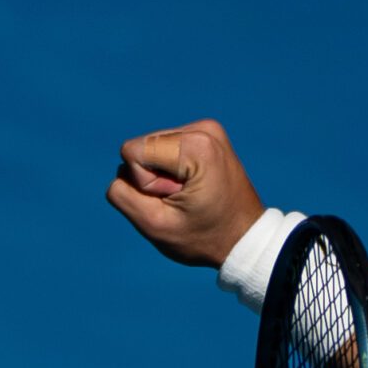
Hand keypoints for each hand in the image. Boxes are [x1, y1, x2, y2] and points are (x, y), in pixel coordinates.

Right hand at [105, 118, 266, 267]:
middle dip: (155, 178)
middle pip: (143, 146)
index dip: (145, 183)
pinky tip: (194, 187)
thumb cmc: (204, 238)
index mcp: (195, 145)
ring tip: (191, 195)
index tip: (175, 200)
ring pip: (152, 147)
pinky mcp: (206, 135)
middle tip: (185, 200)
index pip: (132, 151)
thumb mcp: (155, 226)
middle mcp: (203, 128)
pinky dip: (173, 171)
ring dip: (163, 176)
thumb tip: (122, 172)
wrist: (245, 239)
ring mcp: (207, 128)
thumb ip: (123, 195)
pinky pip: (166, 148)